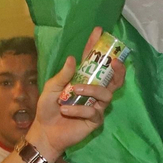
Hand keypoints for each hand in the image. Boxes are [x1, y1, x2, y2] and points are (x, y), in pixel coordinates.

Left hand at [25, 27, 124, 159]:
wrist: (45, 131)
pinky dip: (79, 109)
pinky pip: (94, 111)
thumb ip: (63, 75)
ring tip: (74, 91)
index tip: (98, 31)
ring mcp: (96, 105)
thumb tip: (73, 58)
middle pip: (113, 79)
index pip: (92, 61)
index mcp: (82, 80)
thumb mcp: (51, 88)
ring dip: (91, 90)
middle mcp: (93, 91)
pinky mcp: (95, 120)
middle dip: (117, 69)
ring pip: (106, 94)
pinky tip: (66, 111)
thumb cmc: (48, 108)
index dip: (95, 46)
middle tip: (113, 62)